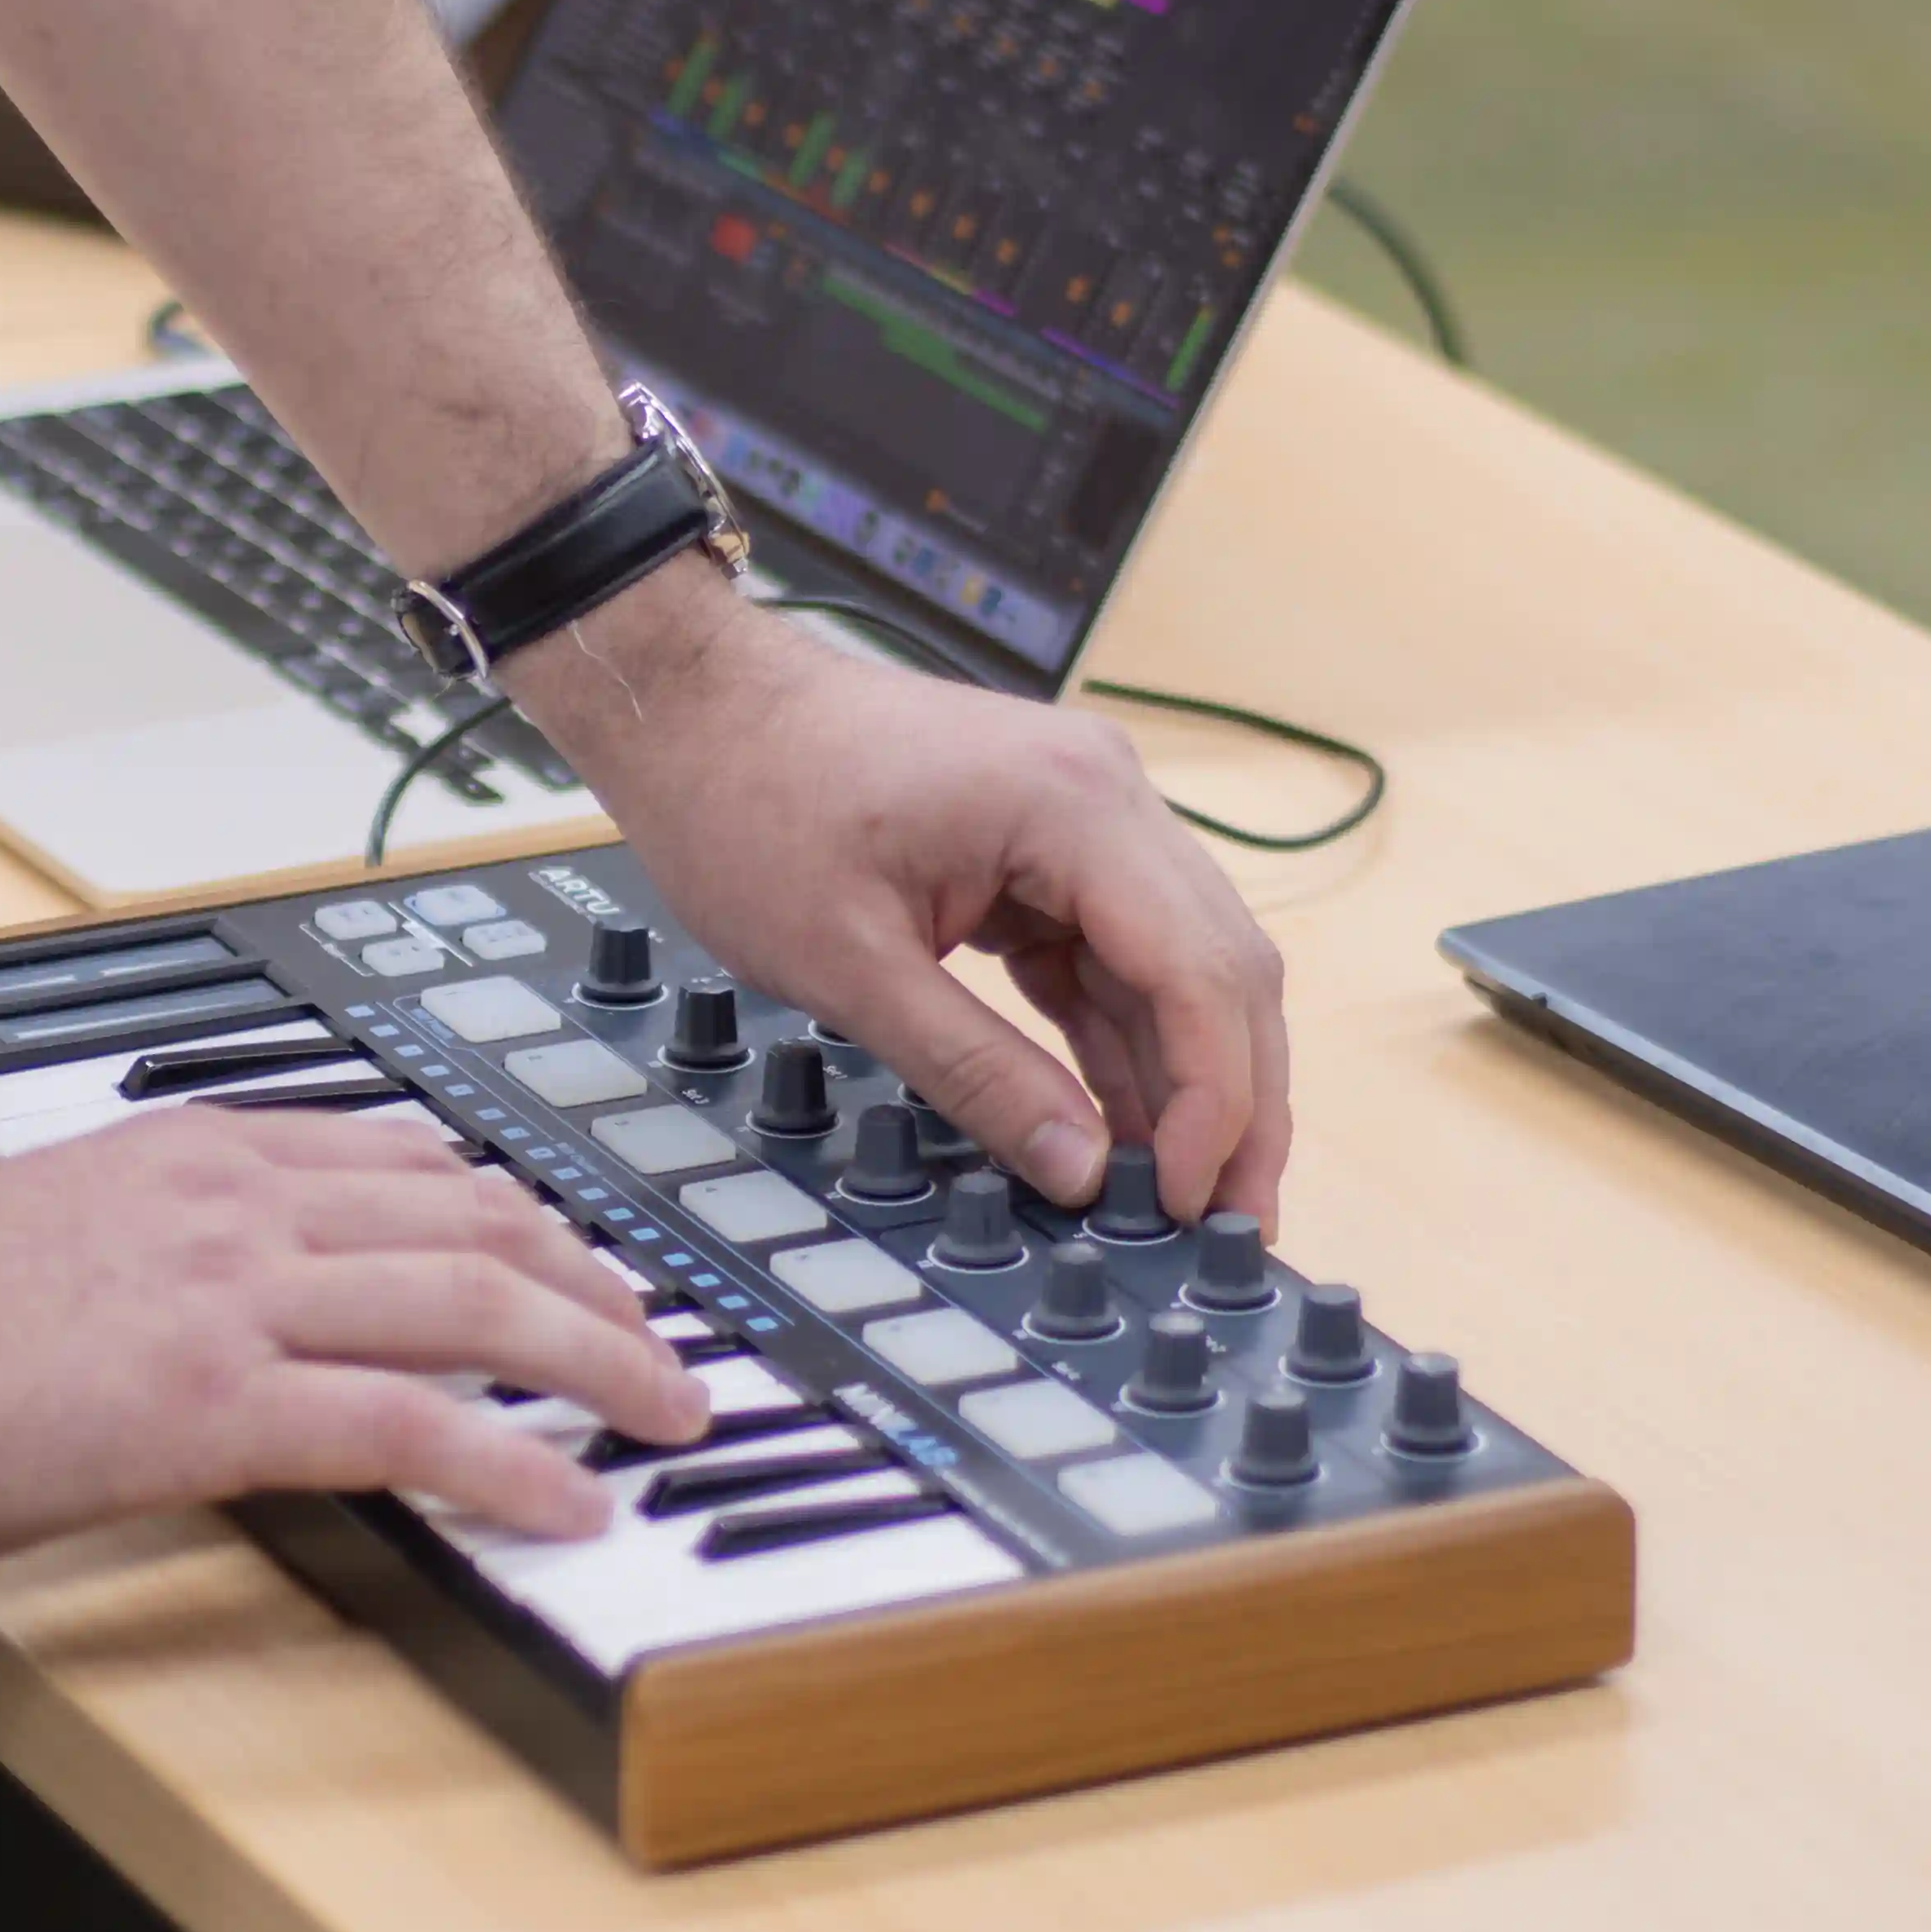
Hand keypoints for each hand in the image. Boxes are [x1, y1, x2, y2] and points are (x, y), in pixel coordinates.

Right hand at [0, 1108, 706, 1558]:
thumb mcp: (54, 1217)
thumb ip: (152, 1224)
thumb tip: (208, 1276)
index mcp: (200, 1153)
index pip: (404, 1154)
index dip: (514, 1203)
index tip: (568, 1247)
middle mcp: (241, 1208)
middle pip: (474, 1215)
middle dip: (592, 1276)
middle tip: (656, 1336)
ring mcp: (239, 1301)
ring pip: (473, 1302)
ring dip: (595, 1358)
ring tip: (664, 1411)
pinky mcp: (223, 1405)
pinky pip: (412, 1424)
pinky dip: (513, 1461)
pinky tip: (570, 1500)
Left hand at [514, 591, 1291, 1226]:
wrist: (695, 708)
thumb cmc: (748, 802)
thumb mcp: (851, 966)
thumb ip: (977, 1072)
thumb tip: (1077, 1171)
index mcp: (1075, 806)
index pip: (1202, 971)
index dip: (1215, 1099)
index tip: (1188, 1200)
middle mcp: (1108, 796)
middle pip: (1222, 968)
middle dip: (1236, 1102)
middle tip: (1232, 1224)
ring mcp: (1084, 818)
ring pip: (1180, 968)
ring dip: (1188, 1080)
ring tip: (1182, 1197)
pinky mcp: (1045, 849)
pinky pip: (1113, 957)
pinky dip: (1121, 1042)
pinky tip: (1121, 1129)